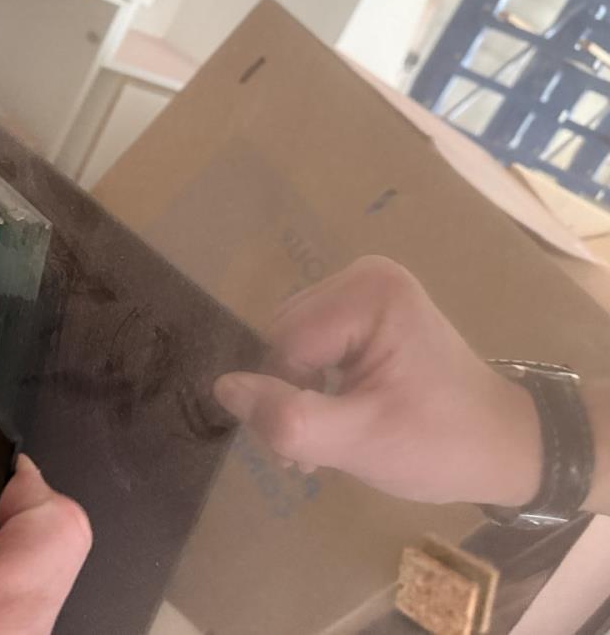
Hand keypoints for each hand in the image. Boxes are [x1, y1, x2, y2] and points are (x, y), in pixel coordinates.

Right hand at [213, 256, 542, 506]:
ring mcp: (367, 288)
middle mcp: (364, 275)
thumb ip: (289, 418)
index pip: (285, 345)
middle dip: (290, 396)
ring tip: (330, 437)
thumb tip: (222, 388)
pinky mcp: (367, 307)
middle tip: (319, 451)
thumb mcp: (359, 441)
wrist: (507, 448)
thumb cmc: (440, 445)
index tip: (310, 455)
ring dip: (298, 394)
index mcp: (367, 293)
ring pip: (290, 342)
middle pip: (284, 338)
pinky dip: (314, 382)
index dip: (286, 400)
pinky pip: (311, 341)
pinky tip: (338, 413)